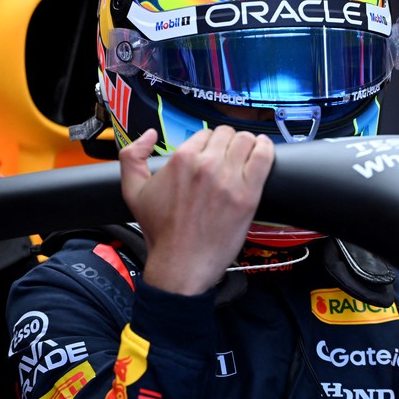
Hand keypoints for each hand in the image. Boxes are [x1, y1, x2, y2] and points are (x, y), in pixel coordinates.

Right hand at [119, 127, 274, 294]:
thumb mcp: (133, 191)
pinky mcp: (248, 195)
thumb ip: (132, 157)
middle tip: (229, 157)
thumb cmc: (161, 232)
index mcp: (181, 160)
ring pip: (246, 141)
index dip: (209, 143)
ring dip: (247, 144)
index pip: (205, 134)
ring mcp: (229, 179)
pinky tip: (263, 150)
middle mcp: (206, 165)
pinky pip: (264, 157)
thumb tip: (149, 135)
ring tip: (247, 153)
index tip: (212, 155)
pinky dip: (266, 149)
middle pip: (227, 135)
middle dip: (228, 142)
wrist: (180, 264)